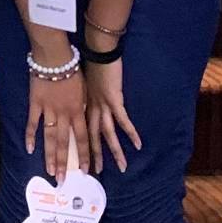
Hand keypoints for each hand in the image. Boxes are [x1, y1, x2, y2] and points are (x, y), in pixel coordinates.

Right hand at [27, 66, 88, 179]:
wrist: (55, 57)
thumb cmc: (73, 70)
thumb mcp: (84, 90)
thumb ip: (83, 107)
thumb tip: (83, 120)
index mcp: (79, 111)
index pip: (83, 138)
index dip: (85, 155)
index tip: (86, 171)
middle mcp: (64, 114)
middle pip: (65, 142)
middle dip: (64, 163)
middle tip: (62, 180)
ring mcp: (49, 110)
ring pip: (50, 137)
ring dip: (49, 155)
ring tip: (49, 171)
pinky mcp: (36, 103)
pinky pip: (33, 122)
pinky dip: (30, 136)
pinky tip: (29, 149)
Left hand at [83, 57, 141, 172]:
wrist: (98, 49)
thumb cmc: (93, 63)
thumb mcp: (87, 83)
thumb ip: (90, 96)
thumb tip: (93, 105)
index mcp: (84, 105)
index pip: (83, 130)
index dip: (83, 147)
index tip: (82, 161)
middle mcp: (92, 108)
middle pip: (93, 137)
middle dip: (95, 156)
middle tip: (96, 173)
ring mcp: (102, 105)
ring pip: (108, 133)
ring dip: (116, 151)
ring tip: (123, 167)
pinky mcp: (114, 99)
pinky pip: (123, 120)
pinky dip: (131, 133)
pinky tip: (138, 145)